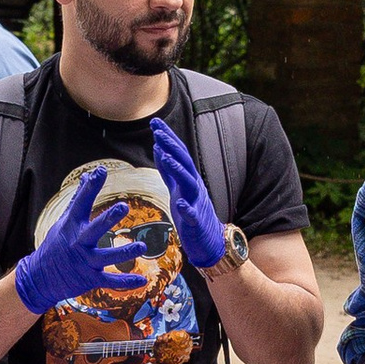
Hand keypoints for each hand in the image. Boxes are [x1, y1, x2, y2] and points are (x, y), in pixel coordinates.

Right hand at [13, 165, 152, 316]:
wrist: (40, 278)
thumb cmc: (55, 245)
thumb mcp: (64, 221)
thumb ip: (78, 199)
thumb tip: (86, 176)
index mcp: (72, 226)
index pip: (81, 203)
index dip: (91, 187)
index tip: (101, 171)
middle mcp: (78, 242)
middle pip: (95, 229)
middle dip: (109, 218)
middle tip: (124, 207)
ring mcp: (85, 262)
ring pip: (106, 257)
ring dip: (124, 252)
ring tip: (141, 246)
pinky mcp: (90, 279)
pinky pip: (110, 281)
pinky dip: (126, 282)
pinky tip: (142, 280)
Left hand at [148, 120, 226, 271]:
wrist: (210, 240)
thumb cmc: (191, 214)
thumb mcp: (177, 188)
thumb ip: (168, 170)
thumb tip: (158, 148)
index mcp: (188, 179)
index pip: (178, 154)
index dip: (167, 138)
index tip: (155, 122)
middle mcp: (194, 187)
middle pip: (184, 162)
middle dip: (171, 145)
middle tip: (158, 130)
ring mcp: (196, 204)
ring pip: (189, 183)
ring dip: (178, 169)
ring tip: (166, 156)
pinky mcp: (196, 223)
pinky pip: (191, 215)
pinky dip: (186, 209)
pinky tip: (179, 204)